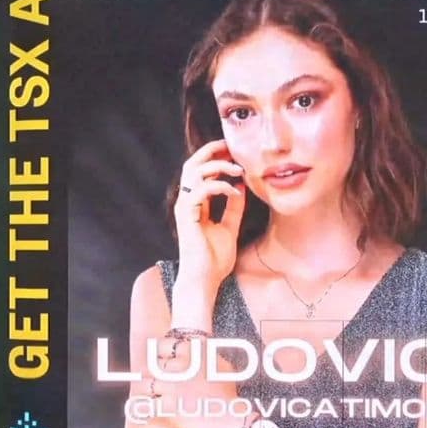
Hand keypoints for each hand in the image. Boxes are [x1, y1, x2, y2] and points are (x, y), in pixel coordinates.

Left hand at [136, 335, 244, 427]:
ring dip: (149, 391)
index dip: (159, 354)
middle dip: (153, 375)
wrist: (233, 422)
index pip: (163, 344)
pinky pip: (149, 404)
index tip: (160, 361)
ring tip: (153, 397)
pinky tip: (152, 410)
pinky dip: (148, 408)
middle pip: (154, 365)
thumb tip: (192, 348)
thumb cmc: (228, 395)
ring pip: (148, 384)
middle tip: (157, 382)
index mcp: (195, 351)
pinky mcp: (169, 406)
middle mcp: (182, 365)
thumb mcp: (221, 365)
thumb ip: (203, 354)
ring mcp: (174, 385)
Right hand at [174, 139, 245, 287]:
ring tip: (238, 170)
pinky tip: (234, 192)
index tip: (234, 152)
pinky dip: (219, 186)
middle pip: (192, 165)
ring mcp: (185, 208)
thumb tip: (241, 187)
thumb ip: (234, 208)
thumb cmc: (214, 260)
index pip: (200, 172)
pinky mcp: (187, 215)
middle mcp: (187, 202)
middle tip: (232, 147)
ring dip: (218, 166)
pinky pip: (200, 190)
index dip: (215, 158)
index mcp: (195, 204)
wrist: (205, 279)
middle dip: (211, 151)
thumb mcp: (230, 227)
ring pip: (194, 172)